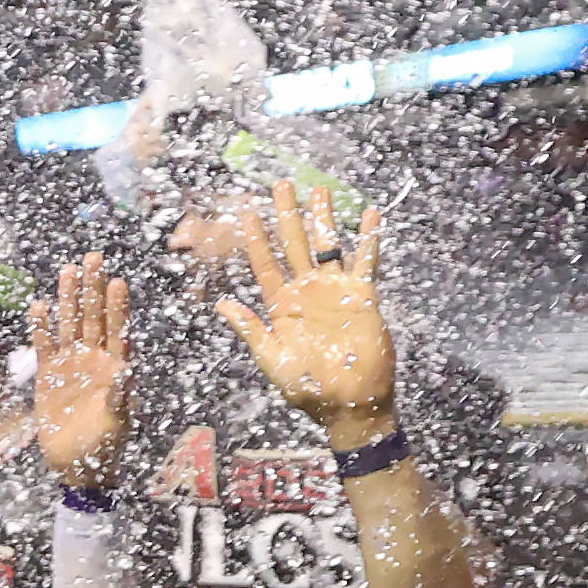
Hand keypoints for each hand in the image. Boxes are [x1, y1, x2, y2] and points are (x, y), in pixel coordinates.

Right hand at [32, 252, 131, 491]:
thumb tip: (125, 370)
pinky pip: (44, 346)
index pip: (117, 329)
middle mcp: (94, 360)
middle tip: (93, 257)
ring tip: (67, 270)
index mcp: (115, 367)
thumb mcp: (117, 422)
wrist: (78, 465)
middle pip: (93, 317)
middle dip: (92, 288)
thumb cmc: (105, 446)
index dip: (117, 306)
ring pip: (69, 324)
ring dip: (68, 299)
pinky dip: (41, 328)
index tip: (117, 280)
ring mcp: (70, 366)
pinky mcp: (48, 377)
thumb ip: (119, 395)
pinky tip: (39, 307)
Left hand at [208, 181, 395, 445]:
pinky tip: (368, 214)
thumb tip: (220, 305)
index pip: (265, 264)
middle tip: (281, 185)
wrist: (347, 403)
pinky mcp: (362, 296)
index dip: (256, 239)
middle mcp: (306, 291)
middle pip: (294, 244)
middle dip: (286, 215)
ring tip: (318, 191)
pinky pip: (365, 261)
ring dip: (323, 218)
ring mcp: (334, 290)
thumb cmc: (306, 387)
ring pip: (327, 245)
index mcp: (281, 304)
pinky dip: (368, 238)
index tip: (246, 212)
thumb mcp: (271, 358)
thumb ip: (249, 329)